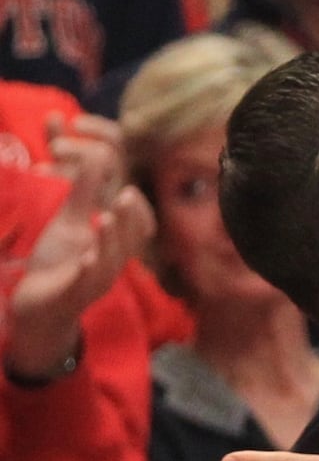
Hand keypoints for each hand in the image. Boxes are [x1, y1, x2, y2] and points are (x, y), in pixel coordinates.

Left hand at [5, 127, 152, 375]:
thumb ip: (85, 191)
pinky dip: (88, 270)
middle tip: (126, 195)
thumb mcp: (72, 222)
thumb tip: (99, 156)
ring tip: (104, 219)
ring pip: (110, 262)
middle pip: (128, 243)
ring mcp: (94, 282)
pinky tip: (87, 257)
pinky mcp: (74, 296)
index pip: (137, 229)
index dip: (138, 211)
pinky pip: (86, 284)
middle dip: (128, 220)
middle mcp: (111, 265)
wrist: (39, 304)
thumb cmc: (60, 262)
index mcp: (114, 247)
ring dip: (109, 241)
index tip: (130, 189)